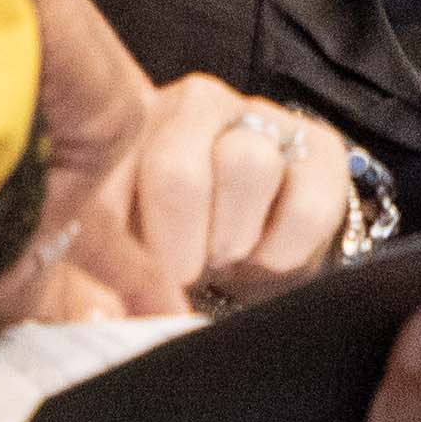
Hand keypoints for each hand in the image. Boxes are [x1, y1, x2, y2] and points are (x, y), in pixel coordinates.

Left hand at [88, 76, 360, 318]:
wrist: (244, 248)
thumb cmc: (168, 249)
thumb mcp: (120, 258)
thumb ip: (100, 281)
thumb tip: (101, 317)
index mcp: (129, 121)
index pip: (109, 177)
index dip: (123, 248)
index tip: (138, 288)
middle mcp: (195, 104)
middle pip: (177, 172)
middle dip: (180, 248)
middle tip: (185, 272)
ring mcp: (261, 118)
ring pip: (249, 167)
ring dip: (233, 239)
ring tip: (226, 257)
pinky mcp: (320, 148)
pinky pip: (308, 205)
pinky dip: (284, 252)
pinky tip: (265, 256)